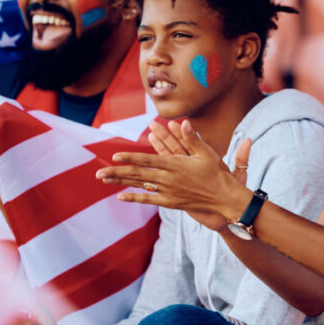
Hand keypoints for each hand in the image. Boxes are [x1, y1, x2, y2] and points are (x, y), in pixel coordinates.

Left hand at [97, 119, 253, 226]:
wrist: (224, 199)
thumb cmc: (216, 173)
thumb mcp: (206, 153)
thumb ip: (192, 138)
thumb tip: (184, 122)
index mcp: (175, 165)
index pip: (147, 160)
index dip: (130, 157)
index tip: (115, 155)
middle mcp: (168, 179)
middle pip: (137, 174)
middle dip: (117, 172)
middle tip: (98, 173)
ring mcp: (168, 192)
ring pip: (140, 186)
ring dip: (120, 183)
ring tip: (104, 180)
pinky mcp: (170, 202)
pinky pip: (149, 200)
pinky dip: (134, 198)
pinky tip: (120, 196)